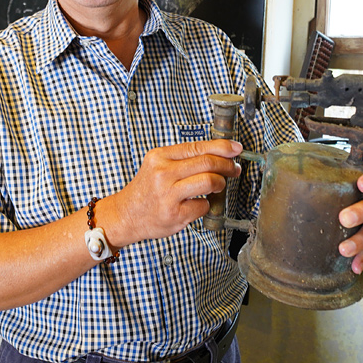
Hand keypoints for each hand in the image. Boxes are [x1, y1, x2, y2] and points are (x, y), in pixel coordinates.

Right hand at [110, 139, 242, 245]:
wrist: (126, 215)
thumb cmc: (146, 191)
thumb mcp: (158, 166)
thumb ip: (183, 159)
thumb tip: (218, 154)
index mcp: (160, 157)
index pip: (197, 147)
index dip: (222, 147)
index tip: (235, 148)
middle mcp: (163, 173)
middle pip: (207, 162)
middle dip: (227, 165)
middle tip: (233, 168)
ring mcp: (169, 195)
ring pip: (209, 181)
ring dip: (221, 183)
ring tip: (219, 185)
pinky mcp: (175, 214)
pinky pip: (204, 205)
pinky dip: (207, 204)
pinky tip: (200, 203)